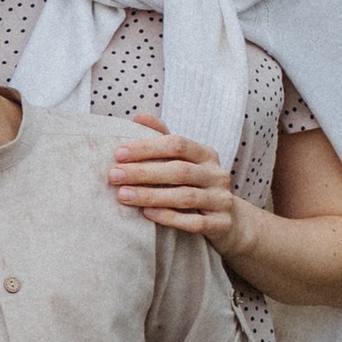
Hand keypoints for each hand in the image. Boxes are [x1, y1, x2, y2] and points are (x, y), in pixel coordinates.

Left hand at [110, 125, 245, 258]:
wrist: (228, 221)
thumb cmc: (195, 185)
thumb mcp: (184, 160)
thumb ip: (163, 138)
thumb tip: (138, 116)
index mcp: (206, 154)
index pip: (177, 144)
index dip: (147, 147)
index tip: (118, 154)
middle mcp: (216, 174)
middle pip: (179, 170)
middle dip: (143, 172)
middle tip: (114, 176)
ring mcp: (221, 200)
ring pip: (186, 197)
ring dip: (151, 196)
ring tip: (123, 195)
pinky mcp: (221, 224)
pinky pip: (194, 222)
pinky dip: (170, 217)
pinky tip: (147, 215)